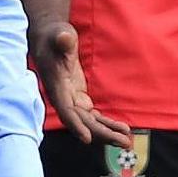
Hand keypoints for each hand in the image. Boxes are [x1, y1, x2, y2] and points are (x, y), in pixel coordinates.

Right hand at [31, 20, 133, 148]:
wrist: (50, 38)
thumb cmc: (55, 35)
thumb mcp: (59, 34)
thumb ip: (62, 39)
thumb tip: (64, 38)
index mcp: (56, 86)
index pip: (65, 109)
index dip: (75, 124)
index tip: (87, 139)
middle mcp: (62, 98)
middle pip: (82, 122)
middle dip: (101, 134)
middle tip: (124, 142)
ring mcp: (71, 100)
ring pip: (89, 122)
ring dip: (107, 132)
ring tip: (127, 140)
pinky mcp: (78, 98)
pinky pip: (92, 116)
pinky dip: (106, 123)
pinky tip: (121, 129)